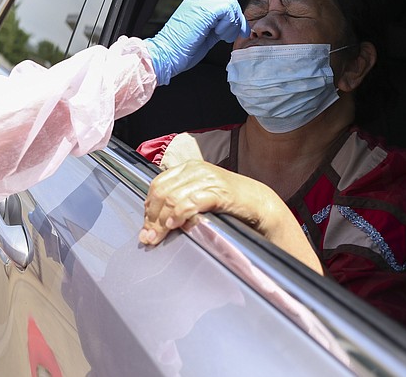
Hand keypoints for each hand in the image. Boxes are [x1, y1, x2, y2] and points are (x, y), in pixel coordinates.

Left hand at [139, 160, 263, 244]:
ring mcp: (207, 179)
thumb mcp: (199, 196)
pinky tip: (175, 225)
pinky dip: (179, 214)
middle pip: (162, 192)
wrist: (259, 202)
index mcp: (187, 168)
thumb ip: (179, 202)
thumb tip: (156, 222)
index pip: (157, 184)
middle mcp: (195, 170)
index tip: (146, 226)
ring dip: (162, 221)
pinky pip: (191, 202)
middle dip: (152, 217)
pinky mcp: (219, 191)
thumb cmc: (229, 201)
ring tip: (158, 236)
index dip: (148, 207)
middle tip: (148, 237)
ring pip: (173, 198)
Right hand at [145, 0, 247, 84]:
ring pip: (230, 3)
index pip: (222, 6)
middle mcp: (196, 3)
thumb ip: (215, 30)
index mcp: (195, 9)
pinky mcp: (202, 11)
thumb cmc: (179, 53)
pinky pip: (227, 9)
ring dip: (232, 22)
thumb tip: (230, 29)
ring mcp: (198, 5)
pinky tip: (219, 34)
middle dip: (236, 20)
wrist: (165, 56)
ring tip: (223, 36)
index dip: (234, 19)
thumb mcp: (203, 39)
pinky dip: (228, 23)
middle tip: (234, 35)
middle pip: (228, 1)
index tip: (238, 33)